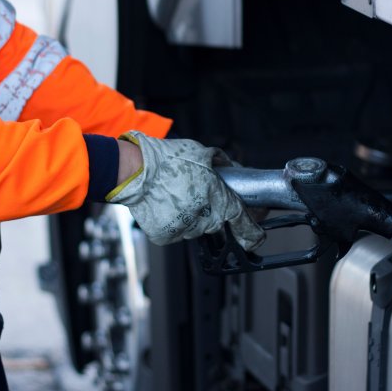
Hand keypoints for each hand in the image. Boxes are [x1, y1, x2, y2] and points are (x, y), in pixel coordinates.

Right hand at [106, 131, 265, 250]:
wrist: (135, 171)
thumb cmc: (166, 159)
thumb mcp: (202, 152)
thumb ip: (222, 163)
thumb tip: (232, 168)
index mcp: (217, 197)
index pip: (242, 221)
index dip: (251, 231)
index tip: (256, 238)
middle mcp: (203, 217)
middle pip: (216, 222)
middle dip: (211, 211)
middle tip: (195, 193)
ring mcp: (184, 228)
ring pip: (195, 227)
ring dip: (191, 216)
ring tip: (176, 195)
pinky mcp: (166, 236)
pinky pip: (176, 232)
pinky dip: (173, 222)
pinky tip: (166, 205)